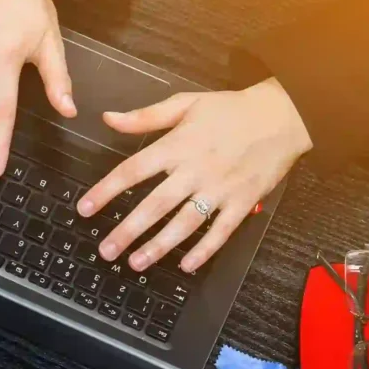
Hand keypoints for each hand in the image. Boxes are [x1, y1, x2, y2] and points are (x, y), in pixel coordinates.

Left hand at [78, 78, 312, 272]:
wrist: (283, 116)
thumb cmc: (231, 109)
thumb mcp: (185, 103)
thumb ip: (145, 116)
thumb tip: (108, 118)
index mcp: (176, 146)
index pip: (132, 171)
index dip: (106, 191)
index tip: (85, 209)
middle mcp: (194, 171)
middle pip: (154, 205)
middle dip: (127, 230)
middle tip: (106, 250)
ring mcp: (219, 190)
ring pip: (184, 224)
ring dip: (159, 246)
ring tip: (136, 263)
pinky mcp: (242, 203)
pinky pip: (220, 232)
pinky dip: (203, 250)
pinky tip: (185, 265)